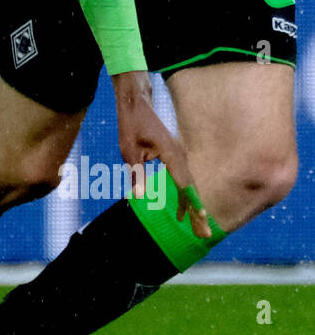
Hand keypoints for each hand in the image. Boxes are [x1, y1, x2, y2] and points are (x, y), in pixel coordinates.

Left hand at [111, 71, 210, 237]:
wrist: (138, 100)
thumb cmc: (132, 123)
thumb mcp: (129, 149)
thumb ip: (137, 172)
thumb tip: (140, 195)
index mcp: (172, 156)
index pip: (186, 186)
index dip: (194, 206)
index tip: (203, 222)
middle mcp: (180, 157)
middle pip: (191, 189)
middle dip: (197, 212)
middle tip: (205, 234)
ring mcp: (178, 156)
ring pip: (188, 185)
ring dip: (191, 206)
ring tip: (195, 227)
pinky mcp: (173, 155)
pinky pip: (182, 179)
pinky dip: (184, 194)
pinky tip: (179, 209)